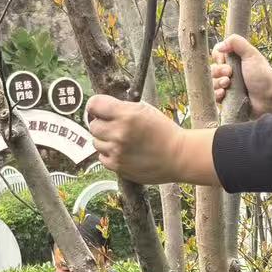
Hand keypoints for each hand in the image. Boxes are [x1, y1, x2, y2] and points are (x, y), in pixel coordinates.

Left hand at [86, 96, 217, 185]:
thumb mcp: (145, 110)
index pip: (94, 104)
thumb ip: (121, 108)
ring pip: (96, 142)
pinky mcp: (118, 167)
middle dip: (102, 124)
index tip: (99, 109)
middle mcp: (119, 133)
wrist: (178, 156)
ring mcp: (117, 151)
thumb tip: (99, 108)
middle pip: (93, 125)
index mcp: (127, 115)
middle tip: (115, 126)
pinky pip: (102, 157)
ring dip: (105, 140)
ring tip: (123, 141)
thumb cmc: (163, 131)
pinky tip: (124, 152)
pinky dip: (110, 154)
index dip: (96, 106)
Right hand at [209, 35, 271, 114]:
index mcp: (234, 60)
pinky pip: (214, 97)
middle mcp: (229, 72)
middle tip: (229, 73)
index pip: (216, 54)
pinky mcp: (226, 100)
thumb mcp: (251, 54)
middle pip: (212, 69)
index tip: (225, 61)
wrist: (270, 97)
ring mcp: (227, 87)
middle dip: (218, 71)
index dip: (218, 57)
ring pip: (211, 83)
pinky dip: (216, 95)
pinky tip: (224, 94)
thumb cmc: (263, 75)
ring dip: (217, 83)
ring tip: (228, 84)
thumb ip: (236, 42)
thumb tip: (220, 47)